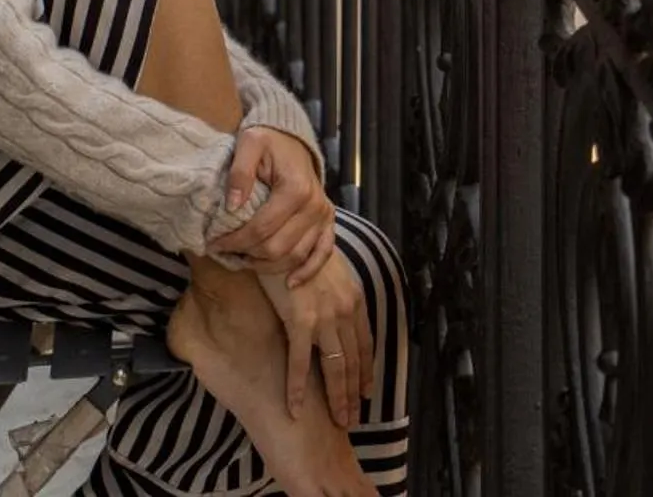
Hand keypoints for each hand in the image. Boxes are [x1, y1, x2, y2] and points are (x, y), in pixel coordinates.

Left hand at [209, 126, 335, 288]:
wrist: (292, 139)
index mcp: (296, 188)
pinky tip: (290, 283)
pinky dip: (307, 271)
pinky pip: (322, 254)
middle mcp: (314, 205)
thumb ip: (240, 172)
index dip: (235, 241)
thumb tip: (232, 206)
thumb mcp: (249, 143)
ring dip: (267, 266)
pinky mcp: (327, 222)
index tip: (213, 244)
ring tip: (244, 260)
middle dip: (247, 255)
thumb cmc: (268, 140)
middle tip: (225, 252)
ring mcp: (323, 216)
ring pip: (295, 256)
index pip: (261, 228)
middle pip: (277, 248)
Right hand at [261, 251, 374, 428]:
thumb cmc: (302, 248)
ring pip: (336, 368)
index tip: (367, 393)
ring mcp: (324, 317)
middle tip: (352, 420)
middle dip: (354, 394)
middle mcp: (345, 310)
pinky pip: (301, 363)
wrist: (285, 230)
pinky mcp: (300, 320)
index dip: (367, 371)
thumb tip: (333, 314)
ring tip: (338, 421)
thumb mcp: (329, 269)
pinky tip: (296, 409)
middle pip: (354, 362)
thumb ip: (336, 294)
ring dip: (338, 399)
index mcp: (353, 299)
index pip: (366, 344)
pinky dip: (298, 389)